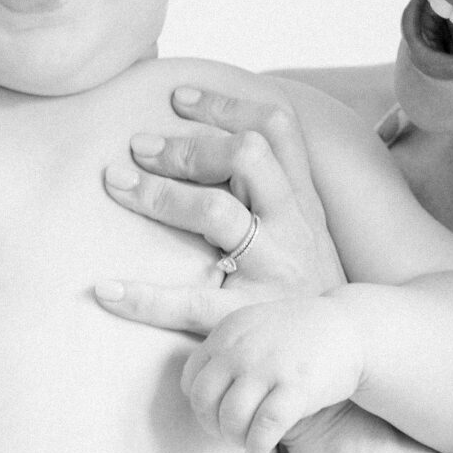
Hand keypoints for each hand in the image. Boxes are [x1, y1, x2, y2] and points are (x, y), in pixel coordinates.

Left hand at [95, 83, 344, 336]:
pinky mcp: (247, 317)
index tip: (178, 98)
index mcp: (303, 201)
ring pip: (217, 213)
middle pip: (247, 158)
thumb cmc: (310, 290)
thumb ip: (275, 194)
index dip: (227, 106)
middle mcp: (292, 227)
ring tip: (116, 184)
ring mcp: (273, 270)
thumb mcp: (309, 232)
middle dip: (188, 146)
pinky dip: (144, 298)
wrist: (346, 353)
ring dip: (161, 193)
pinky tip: (106, 291)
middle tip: (138, 146)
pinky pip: (190, 302)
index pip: (276, 131)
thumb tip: (221, 148)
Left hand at [180, 294, 366, 452]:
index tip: (215, 416)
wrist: (353, 329)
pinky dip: (255, 448)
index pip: (192, 379)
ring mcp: (269, 368)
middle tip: (228, 435)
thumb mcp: (255, 328)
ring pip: (232, 418)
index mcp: (228, 332)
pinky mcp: (296, 388)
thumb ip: (226, 351)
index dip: (200, 405)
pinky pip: (263, 429)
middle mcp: (242, 349)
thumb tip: (195, 393)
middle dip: (212, 426)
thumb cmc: (300, 337)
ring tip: (245, 444)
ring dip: (234, 439)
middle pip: (205, 401)